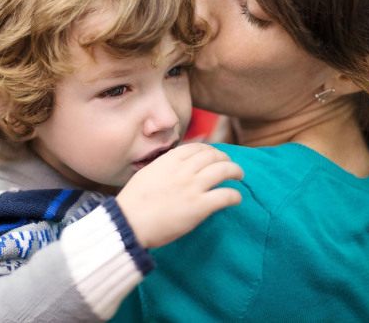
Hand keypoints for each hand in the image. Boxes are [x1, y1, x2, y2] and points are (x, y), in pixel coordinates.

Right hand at [116, 143, 242, 248]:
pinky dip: (235, 195)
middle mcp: (184, 169)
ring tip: (239, 176)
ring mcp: (192, 187)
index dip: (210, 150)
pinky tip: (236, 199)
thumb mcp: (147, 173)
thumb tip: (175, 166)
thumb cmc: (133, 201)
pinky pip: (226, 195)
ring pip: (224, 170)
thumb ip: (164, 166)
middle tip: (230, 166)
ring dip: (236, 171)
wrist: (129, 221)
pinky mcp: (199, 207)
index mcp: (169, 160)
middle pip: (214, 156)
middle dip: (225, 159)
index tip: (214, 155)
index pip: (198, 147)